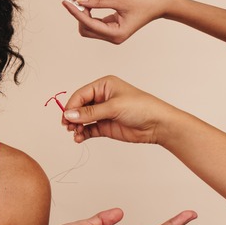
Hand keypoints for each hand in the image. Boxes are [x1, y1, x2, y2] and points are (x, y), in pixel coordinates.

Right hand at [61, 75, 181, 144]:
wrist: (159, 125)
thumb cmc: (142, 108)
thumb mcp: (114, 107)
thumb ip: (90, 112)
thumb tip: (69, 115)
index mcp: (103, 86)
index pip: (81, 95)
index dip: (71, 106)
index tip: (66, 117)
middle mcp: (101, 98)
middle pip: (79, 107)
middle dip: (73, 117)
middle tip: (68, 126)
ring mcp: (103, 113)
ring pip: (82, 119)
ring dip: (77, 127)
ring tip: (76, 134)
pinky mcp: (106, 126)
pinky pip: (89, 129)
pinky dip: (83, 134)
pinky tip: (80, 138)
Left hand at [62, 0, 169, 43]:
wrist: (161, 4)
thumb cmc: (146, 2)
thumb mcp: (120, 0)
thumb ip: (98, 1)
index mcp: (116, 34)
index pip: (88, 24)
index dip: (75, 13)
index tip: (66, 2)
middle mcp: (113, 37)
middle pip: (86, 30)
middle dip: (79, 16)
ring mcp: (113, 33)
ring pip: (90, 27)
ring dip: (84, 15)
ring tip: (84, 0)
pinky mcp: (113, 28)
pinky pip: (96, 23)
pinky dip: (90, 14)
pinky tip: (90, 4)